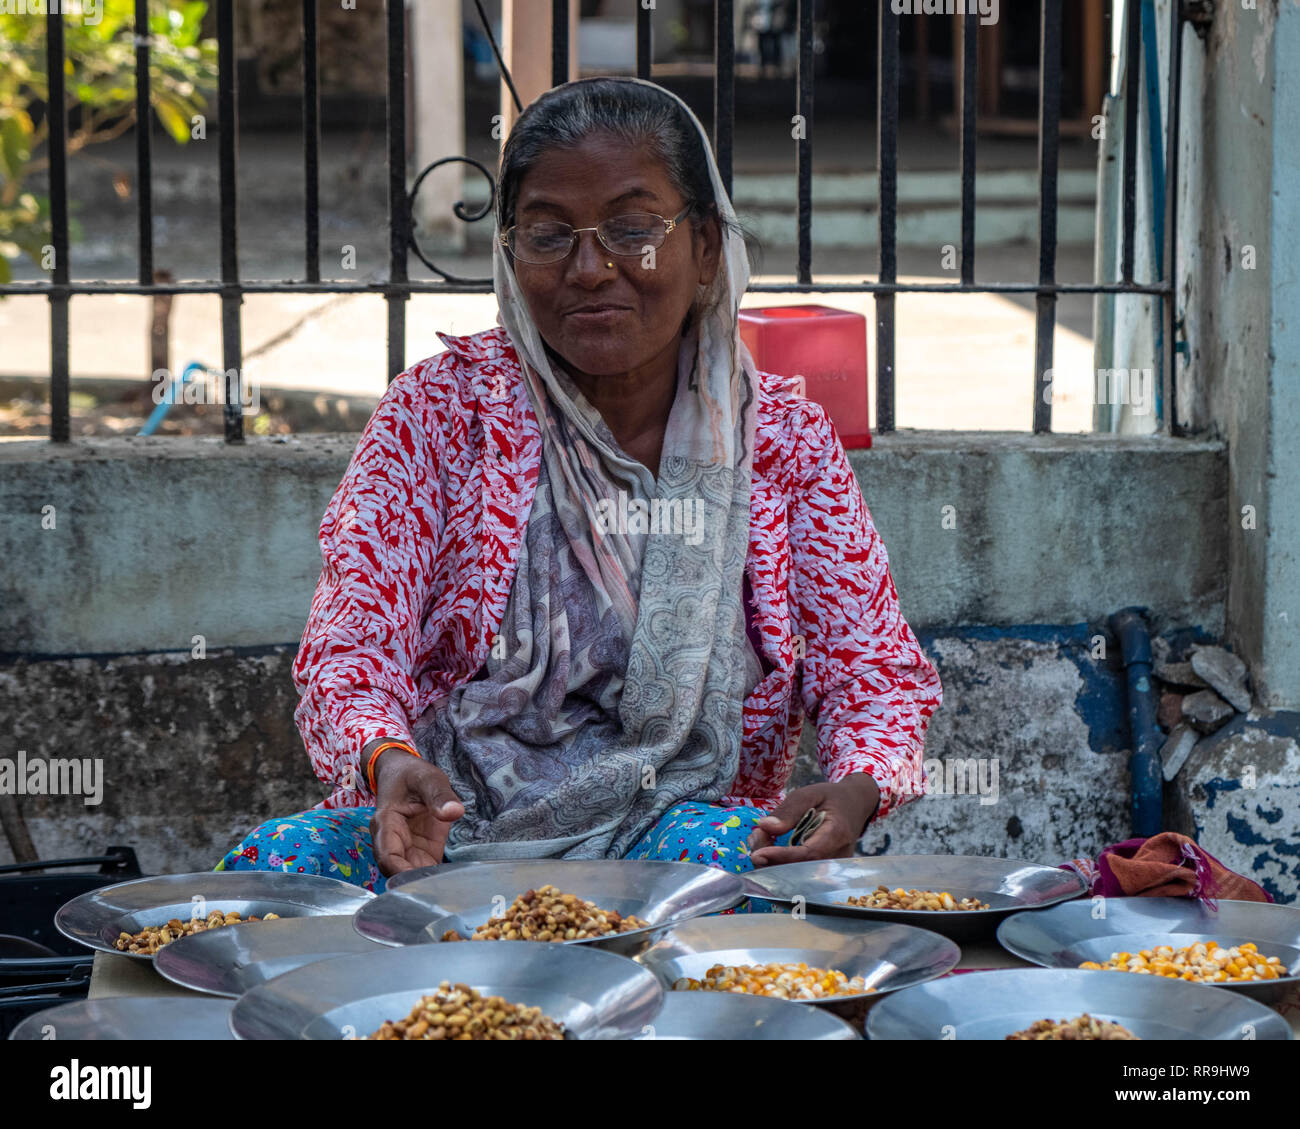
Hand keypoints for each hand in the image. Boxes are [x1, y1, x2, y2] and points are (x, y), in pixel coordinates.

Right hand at [367, 744, 464, 877]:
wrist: (405, 773)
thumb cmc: (411, 774)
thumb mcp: (428, 777)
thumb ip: (440, 794)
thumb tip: (454, 812)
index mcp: (385, 824)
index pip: (387, 857)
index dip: (402, 872)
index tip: (424, 880)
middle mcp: (391, 841)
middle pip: (398, 872)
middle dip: (417, 883)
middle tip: (443, 891)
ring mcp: (405, 848)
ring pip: (411, 875)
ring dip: (427, 883)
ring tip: (450, 890)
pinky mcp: (420, 850)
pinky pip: (424, 869)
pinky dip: (435, 877)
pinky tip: (451, 883)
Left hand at [746, 774, 879, 867]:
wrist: (855, 805)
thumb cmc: (831, 797)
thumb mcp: (810, 793)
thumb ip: (789, 810)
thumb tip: (765, 826)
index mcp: (836, 834)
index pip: (808, 854)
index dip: (782, 857)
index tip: (758, 854)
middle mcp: (838, 857)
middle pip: (801, 870)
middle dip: (771, 860)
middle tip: (755, 837)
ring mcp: (833, 867)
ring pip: (798, 876)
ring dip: (772, 863)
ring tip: (759, 839)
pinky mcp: (825, 871)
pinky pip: (800, 874)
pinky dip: (780, 864)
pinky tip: (768, 848)